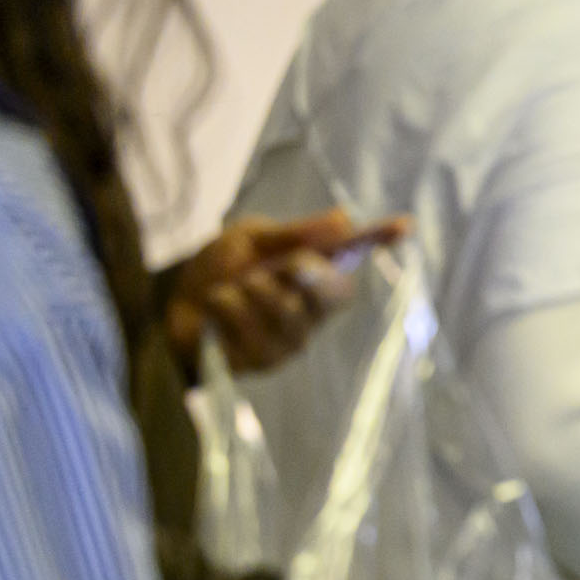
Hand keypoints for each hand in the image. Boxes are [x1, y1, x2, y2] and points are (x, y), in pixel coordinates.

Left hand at [164, 210, 407, 373]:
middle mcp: (314, 309)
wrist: (175, 308)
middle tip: (285, 263)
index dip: (380, 239)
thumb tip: (345, 217)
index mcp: (316, 272)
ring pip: (286, 308)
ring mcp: (294, 338)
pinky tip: (215, 310)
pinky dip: (223, 306)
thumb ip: (295, 233)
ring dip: (249, 289)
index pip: (355, 255)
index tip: (404, 225)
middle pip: (334, 289)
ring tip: (229, 288)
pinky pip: (248, 325)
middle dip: (305, 272)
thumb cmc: (221, 271)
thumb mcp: (251, 239)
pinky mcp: (267, 361)